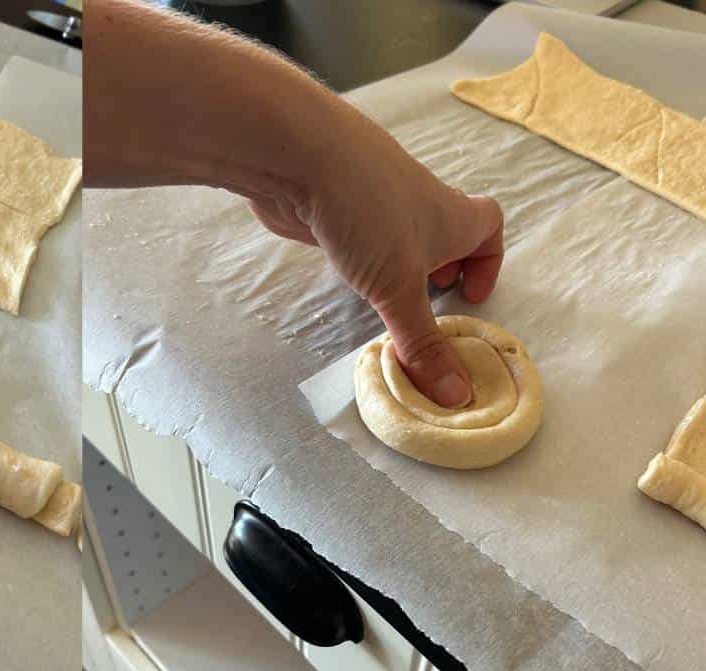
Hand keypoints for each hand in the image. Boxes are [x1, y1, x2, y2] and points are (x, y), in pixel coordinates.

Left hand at [249, 108, 502, 406]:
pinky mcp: (337, 208)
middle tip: (423, 306)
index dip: (488, 259)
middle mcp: (420, 203)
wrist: (301, 154)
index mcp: (450, 216)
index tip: (469, 296)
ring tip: (382, 301)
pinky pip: (361, 235)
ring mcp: (377, 202)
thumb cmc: (366, 213)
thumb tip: (457, 396)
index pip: (489, 226)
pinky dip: (361, 258)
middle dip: (440, 268)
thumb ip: (423, 342)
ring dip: (399, 265)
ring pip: (400, 233)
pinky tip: (343, 279)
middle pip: (444, 230)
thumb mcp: (399, 290)